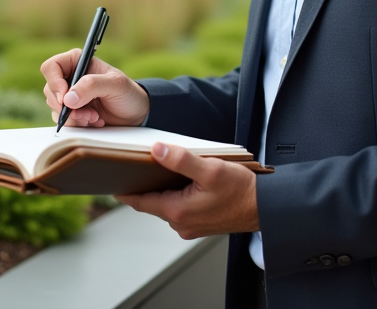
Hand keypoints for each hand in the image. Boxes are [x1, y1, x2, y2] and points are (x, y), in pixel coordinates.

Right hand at [41, 49, 149, 126]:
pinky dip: (77, 124)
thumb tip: (67, 98)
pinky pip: (62, 120)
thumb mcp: (115, 85)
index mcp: (78, 62)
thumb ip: (92, 86)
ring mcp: (70, 96)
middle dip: (67, 106)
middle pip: (50, 90)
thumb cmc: (128, 93)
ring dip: (74, 116)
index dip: (54, 82)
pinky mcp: (72, 112)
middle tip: (87, 112)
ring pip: (54, 107)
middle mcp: (70, 77)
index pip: (51, 67)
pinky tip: (94, 121)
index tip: (65, 97)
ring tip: (95, 116)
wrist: (136, 114)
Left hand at [116, 143, 259, 238]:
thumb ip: (181, 160)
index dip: (124, 190)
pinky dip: (176, 195)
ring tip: (158, 169)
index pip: (140, 202)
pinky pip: (180, 208)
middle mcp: (181, 224)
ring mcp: (191, 226)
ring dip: (162, 190)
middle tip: (131, 167)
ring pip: (167, 205)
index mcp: (178, 211)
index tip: (110, 180)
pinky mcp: (201, 224)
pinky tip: (183, 181)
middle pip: (152, 203)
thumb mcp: (210, 169)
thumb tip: (156, 151)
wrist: (266, 207)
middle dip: (143, 186)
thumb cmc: (241, 190)